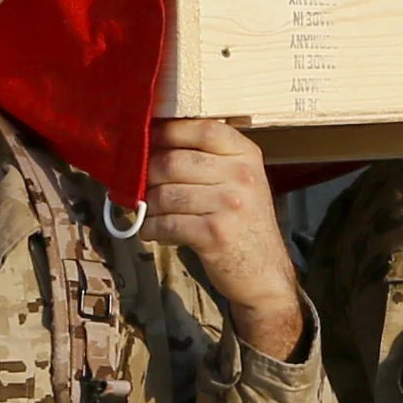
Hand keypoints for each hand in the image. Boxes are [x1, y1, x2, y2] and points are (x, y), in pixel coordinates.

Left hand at [142, 118, 306, 359]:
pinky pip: (166, 222)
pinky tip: (151, 231)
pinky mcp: (214, 233)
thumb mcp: (241, 182)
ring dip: (147, 205)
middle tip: (138, 183)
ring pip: (165, 193)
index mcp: (246, 155)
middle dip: (148, 173)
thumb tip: (156, 143)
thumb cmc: (245, 224)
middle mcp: (241, 176)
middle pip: (174, 161)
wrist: (265, 273)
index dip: (168, 132)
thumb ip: (210, 160)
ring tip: (147, 211)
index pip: (202, 129)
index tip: (148, 137)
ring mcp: (229, 204)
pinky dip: (151, 228)